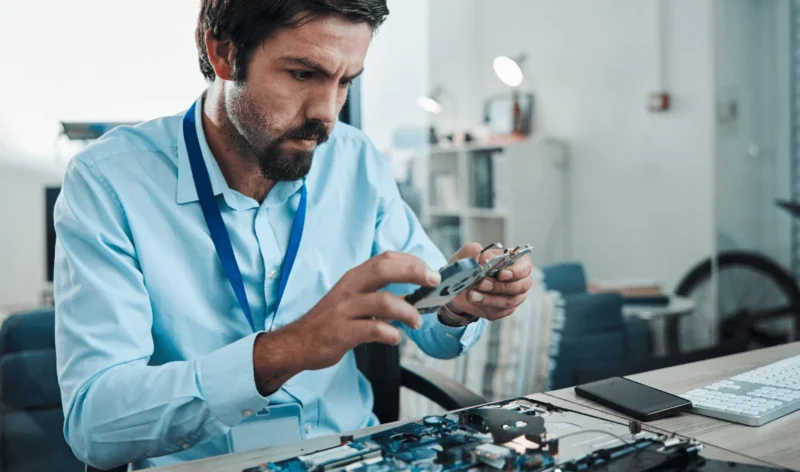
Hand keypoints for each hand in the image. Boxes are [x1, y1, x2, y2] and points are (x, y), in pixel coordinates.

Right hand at [252, 252, 440, 393]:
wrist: (297, 343)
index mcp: (354, 278)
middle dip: (414, 272)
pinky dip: (390, 334)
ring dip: (407, 311)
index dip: (412, 261)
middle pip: (385, 269)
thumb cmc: (331, 322)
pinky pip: (373, 330)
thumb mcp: (354, 301)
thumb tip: (414, 296)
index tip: (432, 271)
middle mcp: (349, 288)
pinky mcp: (341, 332)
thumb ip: (381, 296)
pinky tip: (395, 338)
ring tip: (416, 322)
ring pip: (383, 301)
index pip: (386, 258)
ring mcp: (344, 310)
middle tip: (433, 283)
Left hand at [448, 242, 532, 321]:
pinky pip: (499, 311)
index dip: (515, 271)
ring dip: (489, 298)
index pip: (525, 267)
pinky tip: (473, 299)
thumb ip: (473, 250)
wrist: (459, 285)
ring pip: (509, 301)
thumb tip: (480, 254)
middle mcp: (519, 280)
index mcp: (516, 262)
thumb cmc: (470, 266)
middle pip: (520, 286)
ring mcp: (513, 297)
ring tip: (471, 294)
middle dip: (499, 286)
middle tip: (481, 284)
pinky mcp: (503, 310)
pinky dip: (485, 305)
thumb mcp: (467, 254)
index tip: (500, 274)